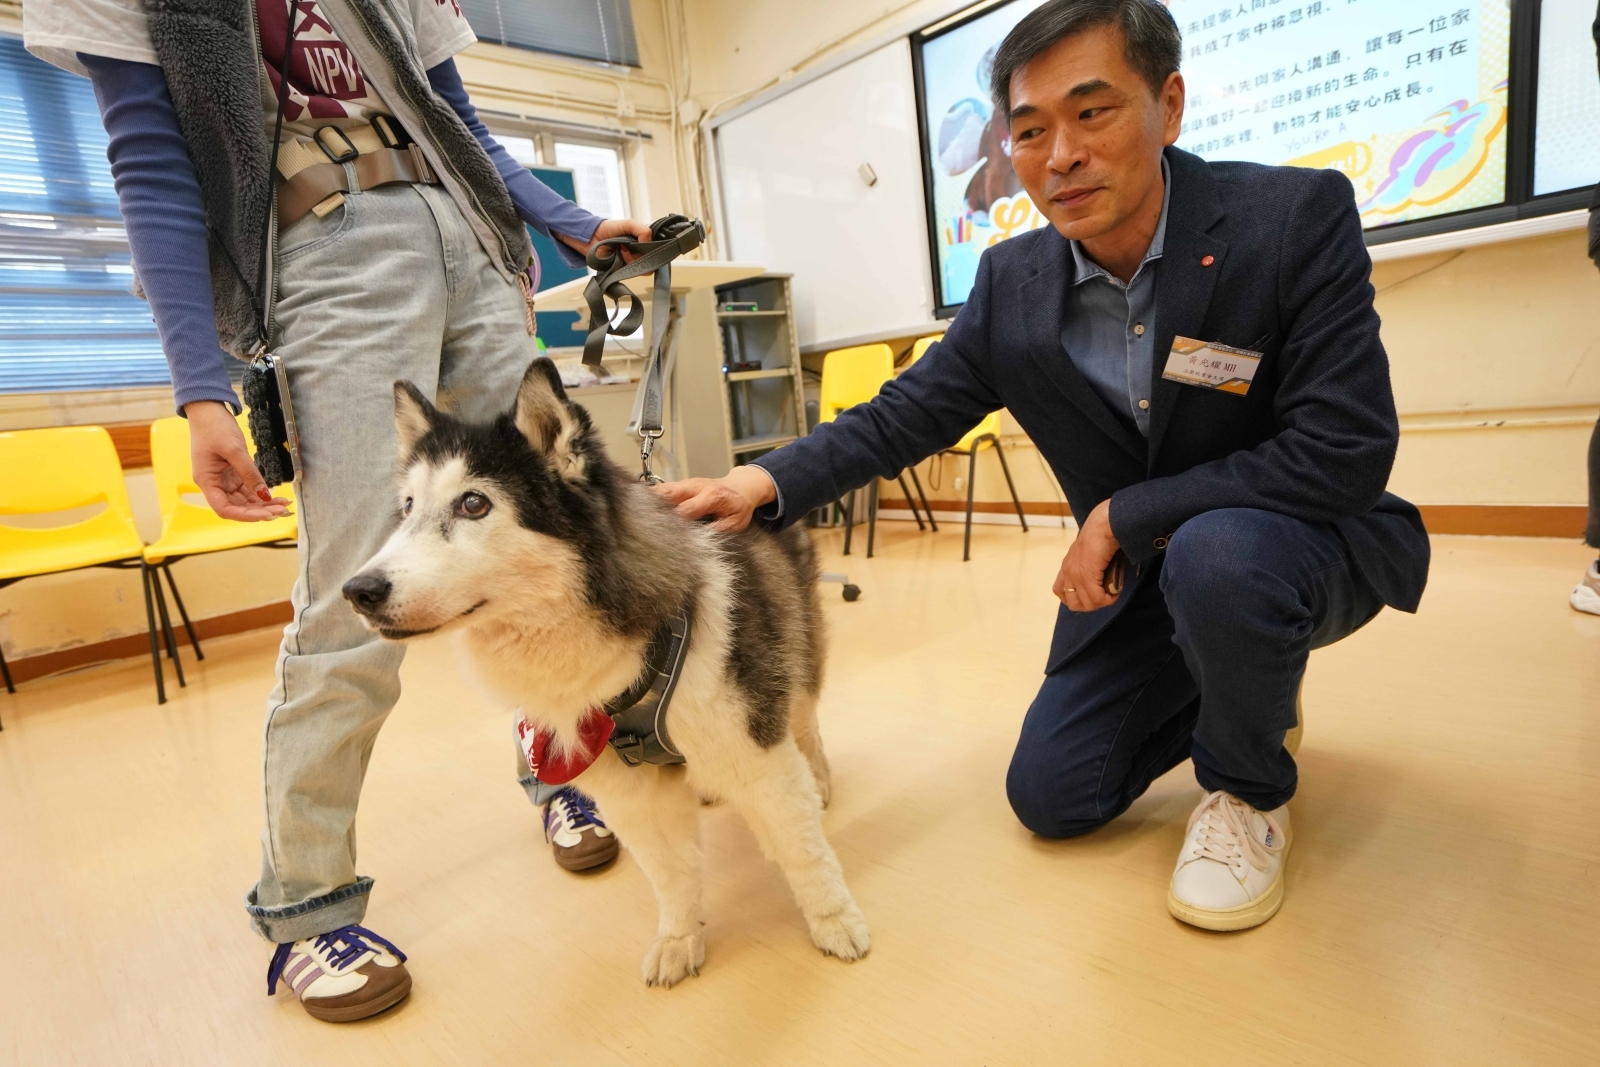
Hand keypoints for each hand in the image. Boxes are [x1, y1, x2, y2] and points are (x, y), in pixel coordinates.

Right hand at [185, 400, 291, 521]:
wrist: (208, 410)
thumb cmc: (214, 427)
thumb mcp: (234, 450)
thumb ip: (249, 473)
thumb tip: (264, 495)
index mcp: (207, 480)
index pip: (224, 508)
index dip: (245, 516)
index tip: (266, 515)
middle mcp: (214, 483)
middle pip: (236, 507)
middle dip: (259, 511)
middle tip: (283, 511)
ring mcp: (223, 479)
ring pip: (244, 500)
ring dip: (263, 505)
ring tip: (284, 505)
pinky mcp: (232, 474)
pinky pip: (247, 489)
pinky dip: (261, 494)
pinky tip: (276, 497)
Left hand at [559, 218, 652, 262]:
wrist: (590, 237)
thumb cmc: (608, 228)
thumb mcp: (629, 223)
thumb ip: (643, 230)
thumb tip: (649, 243)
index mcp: (641, 242)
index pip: (654, 249)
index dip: (651, 248)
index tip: (642, 244)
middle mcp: (637, 253)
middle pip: (649, 261)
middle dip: (640, 254)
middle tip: (628, 247)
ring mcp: (629, 263)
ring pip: (641, 268)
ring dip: (631, 259)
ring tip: (621, 250)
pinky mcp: (621, 270)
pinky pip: (630, 273)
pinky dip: (626, 264)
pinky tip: (618, 255)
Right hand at [652, 466, 776, 532]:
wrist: (740, 487)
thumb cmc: (738, 506)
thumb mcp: (735, 523)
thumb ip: (717, 531)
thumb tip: (697, 542)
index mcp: (712, 497)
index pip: (686, 509)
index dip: (672, 523)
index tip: (661, 535)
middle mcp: (696, 487)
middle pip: (668, 494)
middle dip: (654, 507)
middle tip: (640, 523)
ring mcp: (686, 483)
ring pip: (661, 490)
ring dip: (649, 502)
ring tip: (635, 515)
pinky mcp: (680, 484)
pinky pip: (662, 490)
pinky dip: (651, 498)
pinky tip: (641, 507)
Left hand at [1053, 499, 1120, 611]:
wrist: (1105, 522)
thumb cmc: (1102, 534)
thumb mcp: (1090, 553)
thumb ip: (1090, 566)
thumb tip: (1102, 582)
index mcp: (1067, 565)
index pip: (1061, 592)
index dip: (1078, 599)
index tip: (1093, 595)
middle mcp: (1067, 571)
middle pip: (1073, 603)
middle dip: (1091, 605)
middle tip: (1104, 597)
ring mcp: (1075, 573)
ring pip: (1086, 603)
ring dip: (1101, 603)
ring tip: (1111, 595)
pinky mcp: (1086, 573)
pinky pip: (1096, 597)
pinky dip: (1107, 599)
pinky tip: (1114, 594)